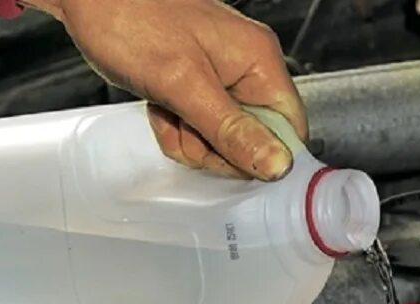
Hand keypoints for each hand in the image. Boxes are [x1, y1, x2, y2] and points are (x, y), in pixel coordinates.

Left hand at [26, 0, 307, 179]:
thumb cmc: (129, 21)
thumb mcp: (183, 85)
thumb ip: (231, 130)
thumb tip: (276, 166)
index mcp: (259, 62)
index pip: (289, 129)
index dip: (263, 156)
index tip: (227, 160)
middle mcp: (248, 68)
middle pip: (256, 140)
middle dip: (216, 148)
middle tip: (185, 127)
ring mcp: (223, 77)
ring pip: (224, 139)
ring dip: (192, 140)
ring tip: (167, 113)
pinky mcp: (199, 84)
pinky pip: (202, 127)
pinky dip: (179, 128)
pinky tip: (161, 110)